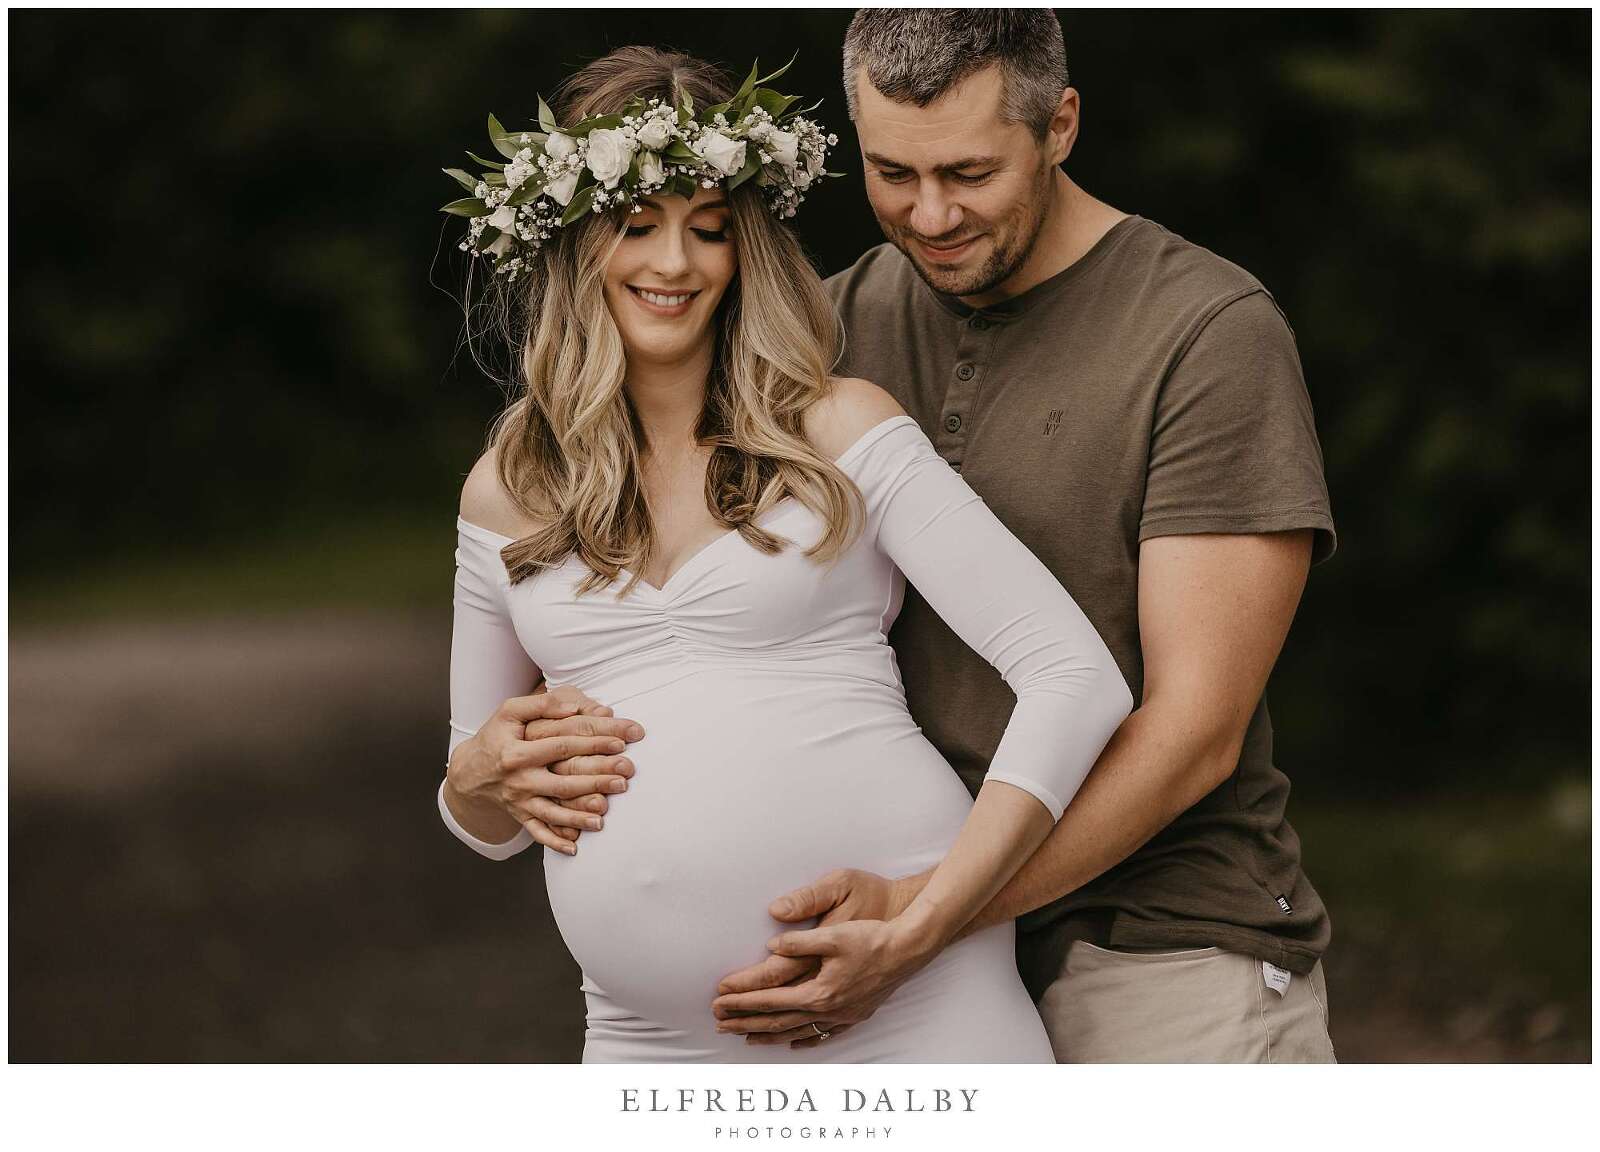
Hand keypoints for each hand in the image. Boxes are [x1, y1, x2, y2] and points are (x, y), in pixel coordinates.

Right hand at [446, 683, 642, 854]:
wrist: (469, 771)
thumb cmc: (496, 736)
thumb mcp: (509, 712)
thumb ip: (542, 705)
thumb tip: (574, 709)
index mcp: (518, 752)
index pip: (562, 746)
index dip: (592, 743)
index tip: (621, 741)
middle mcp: (520, 780)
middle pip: (563, 782)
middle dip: (596, 781)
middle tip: (625, 779)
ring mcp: (520, 801)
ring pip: (553, 813)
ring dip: (579, 817)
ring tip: (604, 818)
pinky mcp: (520, 816)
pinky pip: (538, 832)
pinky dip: (555, 842)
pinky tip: (575, 847)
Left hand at [711, 868, 927, 1047]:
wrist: (908, 949)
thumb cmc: (872, 937)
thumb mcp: (834, 933)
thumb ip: (799, 941)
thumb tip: (771, 946)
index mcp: (818, 990)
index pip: (770, 999)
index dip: (742, 1001)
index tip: (718, 1001)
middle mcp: (827, 1009)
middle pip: (777, 1020)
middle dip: (745, 1022)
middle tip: (718, 1024)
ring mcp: (842, 1016)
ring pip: (796, 1032)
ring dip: (768, 1034)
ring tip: (745, 1037)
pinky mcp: (854, 1015)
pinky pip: (822, 1035)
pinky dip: (803, 1040)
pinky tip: (793, 1044)